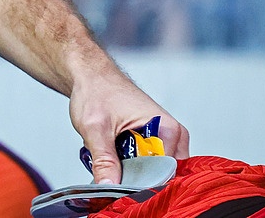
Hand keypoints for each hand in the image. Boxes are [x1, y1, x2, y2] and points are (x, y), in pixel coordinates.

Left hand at [68, 60, 189, 184]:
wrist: (91, 76)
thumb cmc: (96, 92)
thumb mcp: (95, 128)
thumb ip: (103, 159)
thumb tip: (108, 186)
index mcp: (167, 129)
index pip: (164, 173)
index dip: (141, 185)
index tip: (120, 189)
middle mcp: (173, 136)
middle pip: (161, 176)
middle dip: (136, 181)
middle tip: (112, 175)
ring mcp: (165, 140)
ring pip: (152, 173)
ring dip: (131, 174)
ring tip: (112, 162)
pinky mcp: (154, 143)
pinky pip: (147, 166)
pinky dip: (130, 168)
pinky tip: (114, 160)